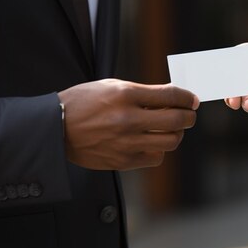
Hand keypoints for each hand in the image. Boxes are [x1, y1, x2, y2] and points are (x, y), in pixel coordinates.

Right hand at [58, 79, 197, 170]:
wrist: (55, 128)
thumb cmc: (83, 103)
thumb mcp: (111, 86)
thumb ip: (142, 92)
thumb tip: (172, 96)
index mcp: (125, 95)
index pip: (169, 95)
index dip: (187, 97)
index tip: (192, 99)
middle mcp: (127, 119)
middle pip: (176, 121)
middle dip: (189, 117)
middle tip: (188, 115)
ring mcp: (126, 142)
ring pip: (170, 141)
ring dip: (176, 134)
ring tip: (170, 129)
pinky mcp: (122, 161)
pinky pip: (155, 158)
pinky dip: (159, 150)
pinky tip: (152, 142)